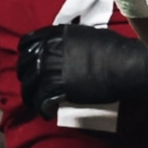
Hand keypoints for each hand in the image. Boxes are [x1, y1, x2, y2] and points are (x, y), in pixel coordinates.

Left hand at [18, 24, 147, 118]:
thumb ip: (72, 40)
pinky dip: (41, 108)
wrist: (123, 65)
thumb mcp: (89, 34)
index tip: (28, 63)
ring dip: (30, 95)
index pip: (28, 42)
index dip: (25, 54)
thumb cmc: (114, 48)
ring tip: (35, 103)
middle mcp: (49, 49)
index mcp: (55, 34)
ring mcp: (51, 68)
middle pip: (25, 65)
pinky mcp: (57, 87)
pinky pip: (40, 100)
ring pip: (29, 84)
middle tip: (31, 86)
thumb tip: (71, 47)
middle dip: (26, 76)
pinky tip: (45, 113)